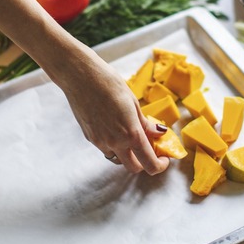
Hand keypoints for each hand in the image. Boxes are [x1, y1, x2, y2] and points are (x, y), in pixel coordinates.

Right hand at [0, 0, 168, 174]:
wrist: (79, 76)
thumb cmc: (108, 82)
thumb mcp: (133, 101)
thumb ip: (145, 123)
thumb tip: (159, 133)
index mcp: (130, 133)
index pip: (149, 163)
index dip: (160, 165)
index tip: (163, 158)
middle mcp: (115, 142)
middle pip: (133, 167)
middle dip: (144, 162)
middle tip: (150, 149)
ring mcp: (100, 142)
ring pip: (118, 159)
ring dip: (128, 154)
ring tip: (132, 136)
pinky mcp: (89, 137)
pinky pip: (106, 149)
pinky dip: (115, 145)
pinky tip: (116, 129)